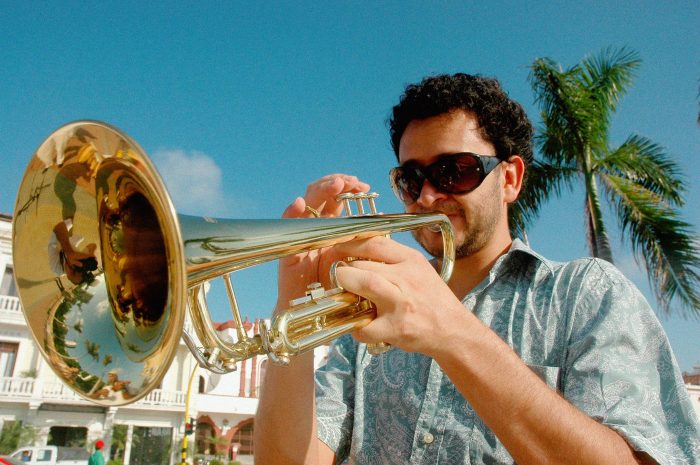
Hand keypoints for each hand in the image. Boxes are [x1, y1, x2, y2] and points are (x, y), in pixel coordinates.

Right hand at [276, 174, 369, 307]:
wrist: (318, 318)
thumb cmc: (339, 290)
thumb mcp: (355, 261)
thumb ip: (363, 242)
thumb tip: (380, 217)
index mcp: (331, 229)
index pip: (336, 199)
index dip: (347, 188)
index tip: (362, 186)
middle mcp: (315, 229)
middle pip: (321, 196)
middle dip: (336, 183)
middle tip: (351, 182)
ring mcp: (301, 238)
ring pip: (306, 205)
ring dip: (320, 191)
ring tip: (336, 185)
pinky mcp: (288, 252)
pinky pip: (286, 229)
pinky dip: (291, 214)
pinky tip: (298, 204)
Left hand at [333, 236, 465, 355]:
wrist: (453, 330)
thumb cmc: (431, 299)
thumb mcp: (418, 269)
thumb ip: (391, 259)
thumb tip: (357, 250)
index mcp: (411, 260)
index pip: (374, 243)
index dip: (349, 244)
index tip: (337, 247)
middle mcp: (406, 278)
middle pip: (362, 264)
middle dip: (345, 272)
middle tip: (341, 279)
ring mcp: (400, 303)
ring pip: (364, 284)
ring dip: (346, 290)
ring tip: (345, 297)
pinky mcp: (395, 328)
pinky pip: (363, 326)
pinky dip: (356, 327)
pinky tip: (360, 325)